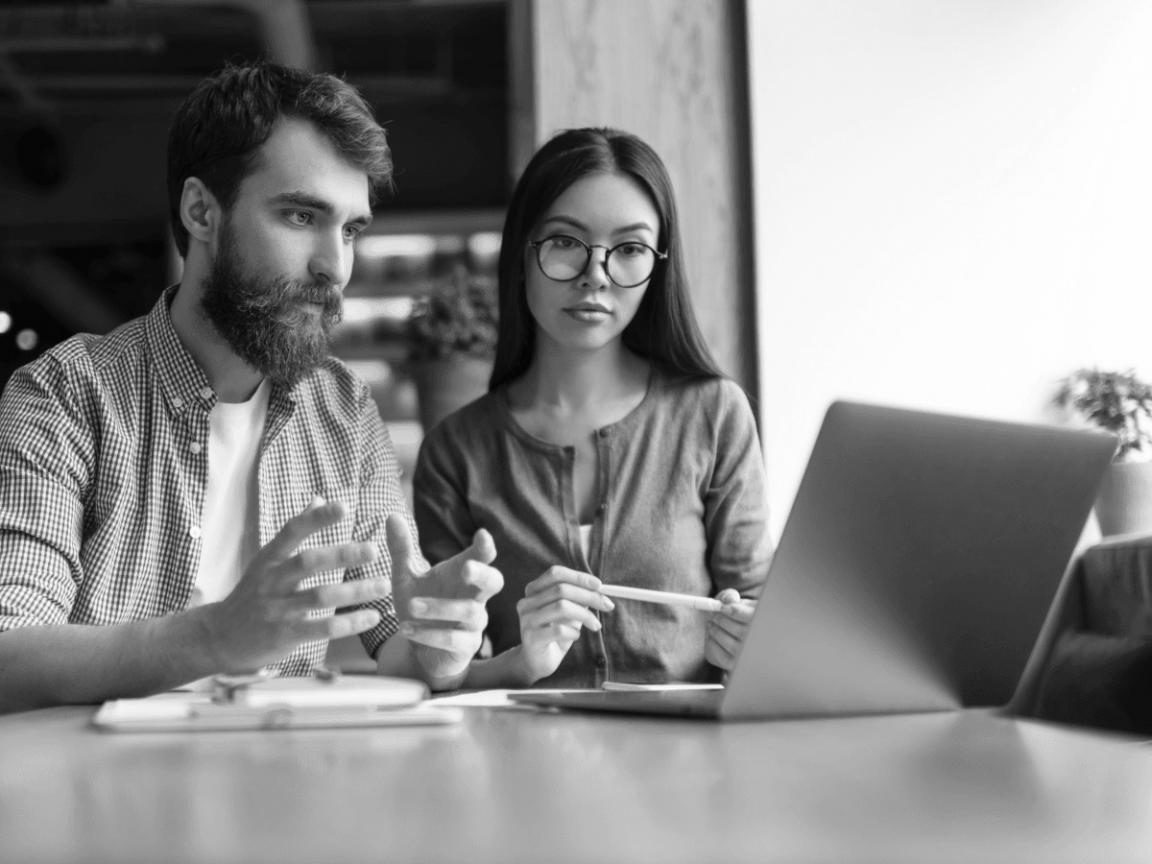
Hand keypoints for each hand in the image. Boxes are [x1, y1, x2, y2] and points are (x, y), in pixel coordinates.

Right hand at [205, 499, 387, 672]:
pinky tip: (373, 616)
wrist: (219, 638)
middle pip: (309, 562)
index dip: (317, 518)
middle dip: (342, 554)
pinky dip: (350, 623)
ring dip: (355, 590)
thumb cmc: (251, 594)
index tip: (344, 506)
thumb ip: (294, 532)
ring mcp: (277, 609)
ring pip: (321, 596)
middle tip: (374, 550)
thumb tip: (318, 498)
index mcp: (270, 559)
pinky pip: (322, 628)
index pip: (292, 531)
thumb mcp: (266, 561)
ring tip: (384, 585)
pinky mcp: (285, 635)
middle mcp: (272, 581)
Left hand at [387, 515, 503, 683]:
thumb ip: (401, 549)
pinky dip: (429, 635)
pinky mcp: (465, 647)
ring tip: (412, 606)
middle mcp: (474, 596)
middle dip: (482, 573)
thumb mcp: (405, 577)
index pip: (482, 556)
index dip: (485, 546)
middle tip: (466, 568)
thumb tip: (391, 515)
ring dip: (441, 607)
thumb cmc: (419, 606)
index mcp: (462, 575)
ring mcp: (473, 623)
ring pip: (470, 612)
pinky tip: (406, 629)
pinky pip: (453, 640)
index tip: (482, 534)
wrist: (420, 650)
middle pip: (493, 582)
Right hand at [514, 567, 615, 683]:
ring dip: (585, 615)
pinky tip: (575, 637)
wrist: (537, 661)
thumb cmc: (555, 632)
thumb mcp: (569, 611)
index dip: (579, 577)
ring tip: (596, 625)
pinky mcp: (531, 638)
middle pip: (561, 589)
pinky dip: (574, 632)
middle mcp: (527, 602)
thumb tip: (599, 589)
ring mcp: (527, 620)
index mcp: (534, 590)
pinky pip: (559, 630)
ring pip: (561, 607)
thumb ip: (579, 598)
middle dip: (589, 596)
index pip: (556, 574)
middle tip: (608, 605)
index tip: (600, 585)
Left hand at [705, 588, 755, 671]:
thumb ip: (732, 597)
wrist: (741, 640)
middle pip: (742, 632)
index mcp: (768, 624)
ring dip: (717, 631)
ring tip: (712, 624)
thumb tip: (729, 599)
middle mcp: (762, 643)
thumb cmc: (742, 618)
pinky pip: (721, 657)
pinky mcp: (736, 667)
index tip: (724, 607)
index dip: (737, 612)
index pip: (754, 619)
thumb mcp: (740, 604)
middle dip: (723, 620)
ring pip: (731, 645)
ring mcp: (750, 658)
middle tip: (714, 614)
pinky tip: (713, 635)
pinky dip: (712, 643)